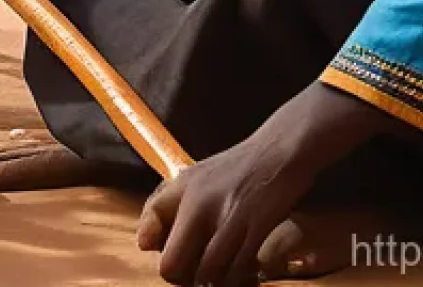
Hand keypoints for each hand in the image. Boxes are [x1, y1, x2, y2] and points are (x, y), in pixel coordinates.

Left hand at [136, 82, 398, 285]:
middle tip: (200, 272)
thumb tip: (143, 244)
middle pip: (172, 266)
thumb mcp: (196, 176)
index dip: (156, 247)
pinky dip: (241, 279)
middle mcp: (198, 203)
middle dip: (185, 277)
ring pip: (207, 275)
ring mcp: (226, 217)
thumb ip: (169, 206)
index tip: (174, 253)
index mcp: (181, 188)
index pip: (149, 228)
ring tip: (225, 273)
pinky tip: (247, 270)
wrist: (278, 149)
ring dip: (216, 281)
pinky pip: (239, 272)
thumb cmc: (237, 169)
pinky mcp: (255, 228)